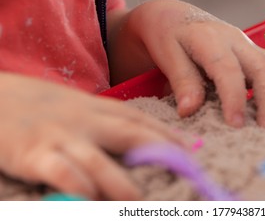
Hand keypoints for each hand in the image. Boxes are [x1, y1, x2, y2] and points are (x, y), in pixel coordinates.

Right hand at [0, 72, 181, 199]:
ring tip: (140, 201)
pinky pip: (60, 171)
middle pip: (130, 133)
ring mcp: (59, 135)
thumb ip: (101, 121)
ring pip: (98, 159)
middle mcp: (83, 119)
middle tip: (186, 168)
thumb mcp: (74, 106)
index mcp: (95, 106)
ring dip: (121, 181)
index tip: (190, 148)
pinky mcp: (32, 152)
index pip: (138, 118)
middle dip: (160, 150)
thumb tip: (133, 140)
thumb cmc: (37, 105)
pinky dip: (77, 185)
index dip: (167, 133)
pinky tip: (89, 198)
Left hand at [108, 0, 264, 128]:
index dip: (234, 98)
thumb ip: (181, 82)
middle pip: (264, 68)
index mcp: (210, 39)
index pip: (228, 70)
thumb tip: (188, 112)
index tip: (235, 125)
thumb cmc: (168, 36)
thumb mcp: (168, 56)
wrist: (175, 17)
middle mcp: (235, 40)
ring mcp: (247, 45)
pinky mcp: (252, 52)